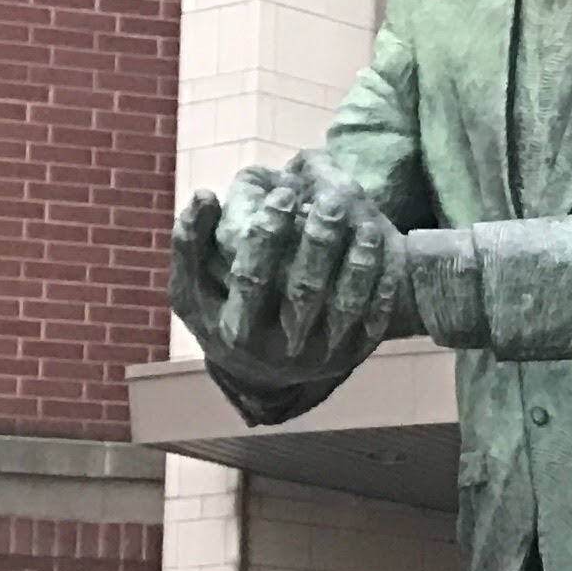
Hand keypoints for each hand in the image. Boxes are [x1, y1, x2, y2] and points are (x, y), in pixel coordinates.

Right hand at [181, 156, 412, 385]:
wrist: (262, 376)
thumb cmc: (222, 317)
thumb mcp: (193, 291)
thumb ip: (190, 245)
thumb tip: (205, 195)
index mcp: (236, 330)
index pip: (252, 278)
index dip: (267, 235)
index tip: (282, 193)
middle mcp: (280, 349)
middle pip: (303, 291)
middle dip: (317, 242)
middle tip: (330, 199)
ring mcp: (319, 356)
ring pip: (344, 305)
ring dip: (356, 261)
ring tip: (364, 218)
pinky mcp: (351, 355)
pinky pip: (372, 318)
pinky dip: (379, 282)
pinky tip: (382, 247)